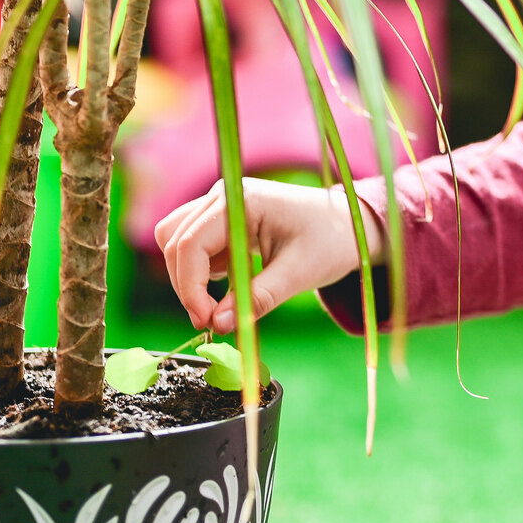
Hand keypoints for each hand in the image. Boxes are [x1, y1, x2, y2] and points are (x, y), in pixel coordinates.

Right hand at [154, 177, 381, 333]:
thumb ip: (258, 299)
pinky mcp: (221, 223)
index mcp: (242, 200)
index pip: (190, 244)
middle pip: (174, 242)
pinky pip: (193, 250)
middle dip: (187, 286)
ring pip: (176, 244)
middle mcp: (223, 197)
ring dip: (190, 279)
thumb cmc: (331, 241)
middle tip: (213, 322)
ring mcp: (219, 208)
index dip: (190, 287)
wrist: (348, 226)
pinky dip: (202, 274)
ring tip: (222, 306)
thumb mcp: (299, 274)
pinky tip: (233, 285)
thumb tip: (218, 325)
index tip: (206, 321)